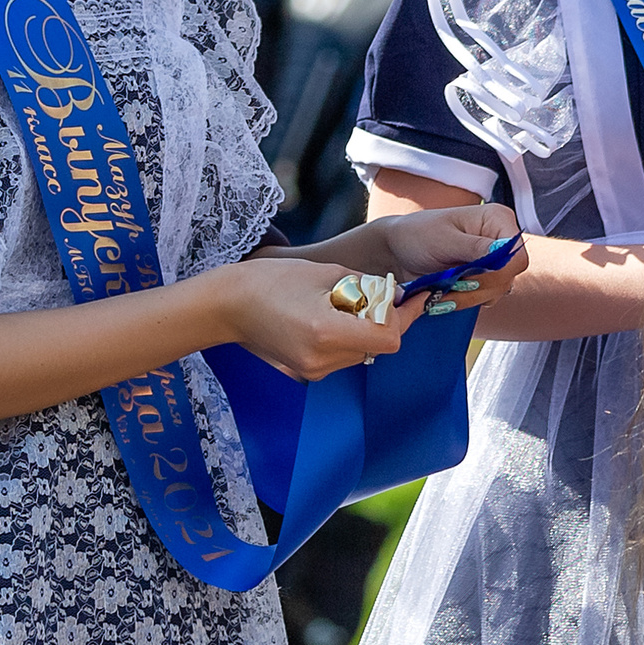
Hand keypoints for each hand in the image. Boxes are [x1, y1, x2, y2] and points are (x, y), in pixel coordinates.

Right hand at [215, 257, 421, 380]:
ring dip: (367, 328)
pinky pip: (343, 356)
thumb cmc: (272, 280)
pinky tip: (333, 315)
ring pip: (362, 353)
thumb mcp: (326, 271)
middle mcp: (322, 360)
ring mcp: (313, 371)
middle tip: (384, 293)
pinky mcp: (306, 372)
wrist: (227, 306)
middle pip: (377, 347)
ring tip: (349, 301)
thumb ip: (366, 285)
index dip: (405, 316)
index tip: (416, 297)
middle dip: (387, 320)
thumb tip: (396, 294)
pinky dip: (349, 336)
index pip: (387, 337)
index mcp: (327, 333)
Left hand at [363, 203, 527, 313]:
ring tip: (441, 293)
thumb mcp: (444, 239)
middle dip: (476, 288)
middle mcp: (500, 239)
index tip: (468, 278)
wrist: (397, 250)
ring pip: (497, 291)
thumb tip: (505, 250)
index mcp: (497, 219)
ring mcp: (493, 259)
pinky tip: (447, 295)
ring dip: (469, 297)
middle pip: (508, 277)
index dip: (499, 273)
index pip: (517, 255)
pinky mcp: (483, 276)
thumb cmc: (417, 234)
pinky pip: (486, 296)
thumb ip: (475, 247)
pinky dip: (466, 301)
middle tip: (447, 289)